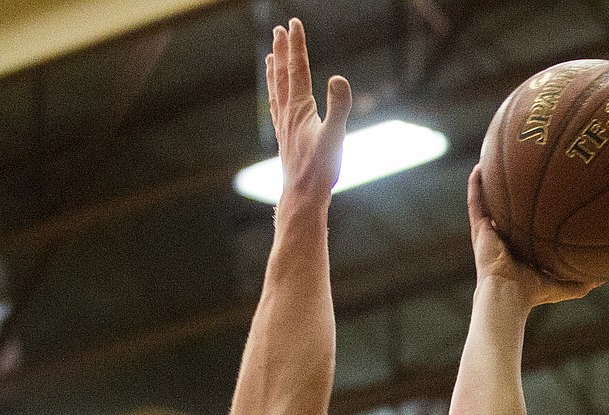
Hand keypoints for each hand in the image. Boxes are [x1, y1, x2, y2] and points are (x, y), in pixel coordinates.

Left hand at [265, 18, 350, 207]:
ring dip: (274, 71)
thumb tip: (338, 78)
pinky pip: (276, 110)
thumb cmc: (320, 170)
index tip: (293, 23)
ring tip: (270, 56)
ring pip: (276, 91)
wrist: (302, 198)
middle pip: (282, 74)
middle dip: (281, 50)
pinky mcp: (285, 140)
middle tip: (279, 30)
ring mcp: (284, 127)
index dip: (296, 44)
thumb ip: (338, 107)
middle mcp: (287, 113)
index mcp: (300, 107)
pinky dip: (274, 96)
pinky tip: (276, 98)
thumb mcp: (335, 137)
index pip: (297, 68)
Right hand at [467, 168, 597, 308]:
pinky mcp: (479, 231)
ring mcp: (489, 234)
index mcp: (520, 250)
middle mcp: (503, 240)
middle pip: (507, 211)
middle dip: (510, 194)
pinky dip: (476, 186)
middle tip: (518, 172)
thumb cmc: (532, 293)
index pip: (525, 227)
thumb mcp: (562, 285)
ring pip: (488, 203)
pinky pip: (476, 203)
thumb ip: (580, 281)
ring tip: (492, 160)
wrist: (508, 294)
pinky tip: (479, 167)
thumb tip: (604, 278)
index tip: (539, 195)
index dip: (530, 212)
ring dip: (489, 184)